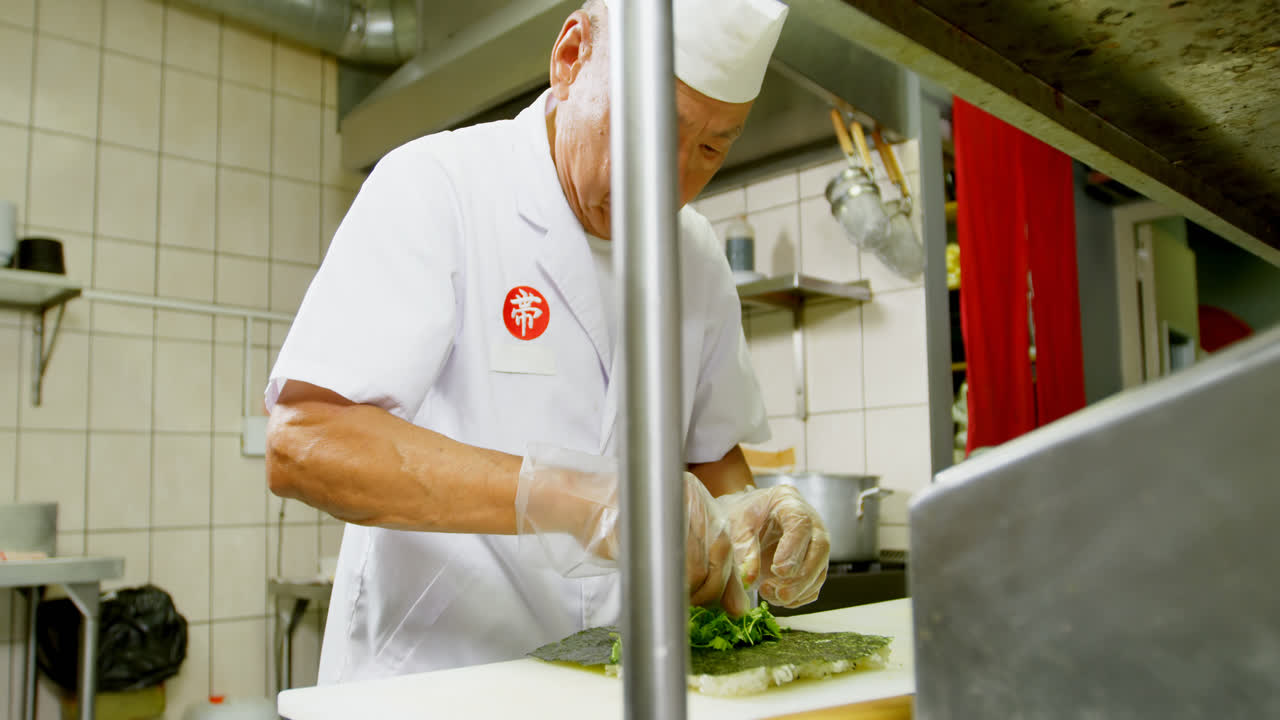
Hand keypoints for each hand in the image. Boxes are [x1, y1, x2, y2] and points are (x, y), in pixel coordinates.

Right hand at [515, 446, 748, 615]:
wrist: (584, 504)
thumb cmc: (621, 525)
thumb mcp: (668, 543)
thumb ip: (705, 569)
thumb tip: (738, 608)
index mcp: (698, 498)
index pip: (727, 543)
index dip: (729, 578)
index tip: (729, 604)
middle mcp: (691, 496)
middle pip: (719, 551)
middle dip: (712, 586)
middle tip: (696, 602)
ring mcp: (672, 504)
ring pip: (699, 560)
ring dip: (693, 588)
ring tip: (676, 595)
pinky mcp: (653, 517)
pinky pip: (675, 560)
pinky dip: (674, 581)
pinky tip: (664, 584)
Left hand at [719, 485, 829, 606]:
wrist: (744, 520)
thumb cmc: (741, 517)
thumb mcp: (736, 525)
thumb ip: (743, 549)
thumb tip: (750, 579)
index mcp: (789, 502)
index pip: (801, 524)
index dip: (793, 550)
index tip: (778, 571)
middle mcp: (810, 522)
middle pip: (820, 549)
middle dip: (802, 576)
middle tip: (780, 593)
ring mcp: (814, 544)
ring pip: (819, 570)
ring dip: (798, 590)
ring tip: (769, 594)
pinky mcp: (812, 565)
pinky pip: (814, 585)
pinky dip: (799, 597)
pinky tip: (778, 598)